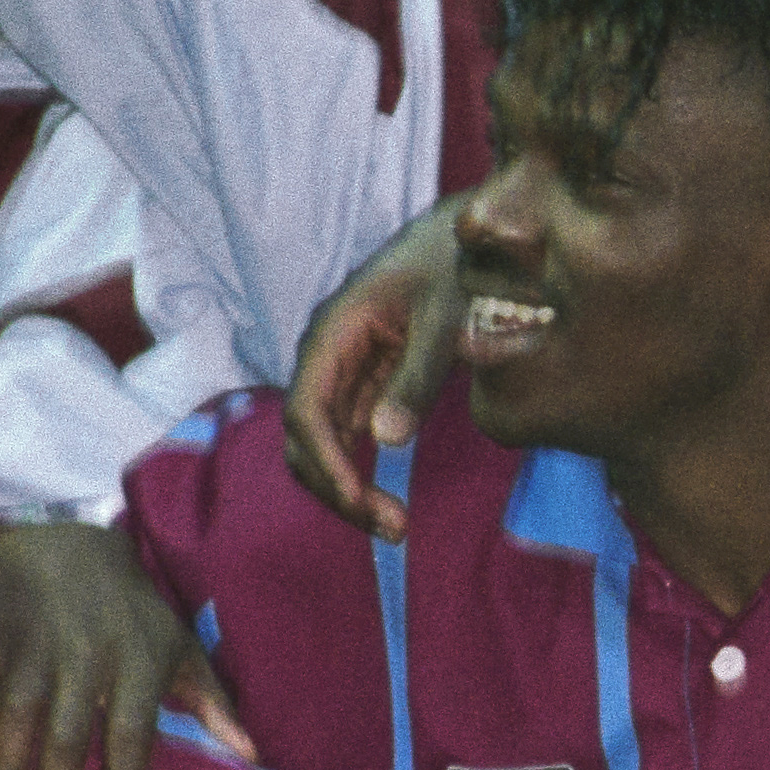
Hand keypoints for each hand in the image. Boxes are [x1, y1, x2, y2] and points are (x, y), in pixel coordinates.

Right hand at [0, 520, 248, 769]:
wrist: (61, 536)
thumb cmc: (128, 608)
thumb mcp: (178, 644)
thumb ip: (211, 701)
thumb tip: (251, 755)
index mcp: (137, 661)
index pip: (131, 732)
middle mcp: (84, 656)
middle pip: (68, 738)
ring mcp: (30, 647)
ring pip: (16, 722)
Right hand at [282, 205, 463, 537]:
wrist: (464, 241)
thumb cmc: (453, 270)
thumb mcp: (445, 319)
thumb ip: (418, 375)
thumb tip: (385, 440)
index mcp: (333, 334)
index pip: (307, 410)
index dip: (325, 461)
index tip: (359, 500)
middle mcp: (325, 357)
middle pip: (305, 438)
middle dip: (336, 488)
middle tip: (392, 528)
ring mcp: (341, 375)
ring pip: (322, 446)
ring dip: (347, 490)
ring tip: (396, 528)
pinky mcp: (363, 388)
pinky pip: (345, 441)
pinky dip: (361, 476)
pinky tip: (391, 508)